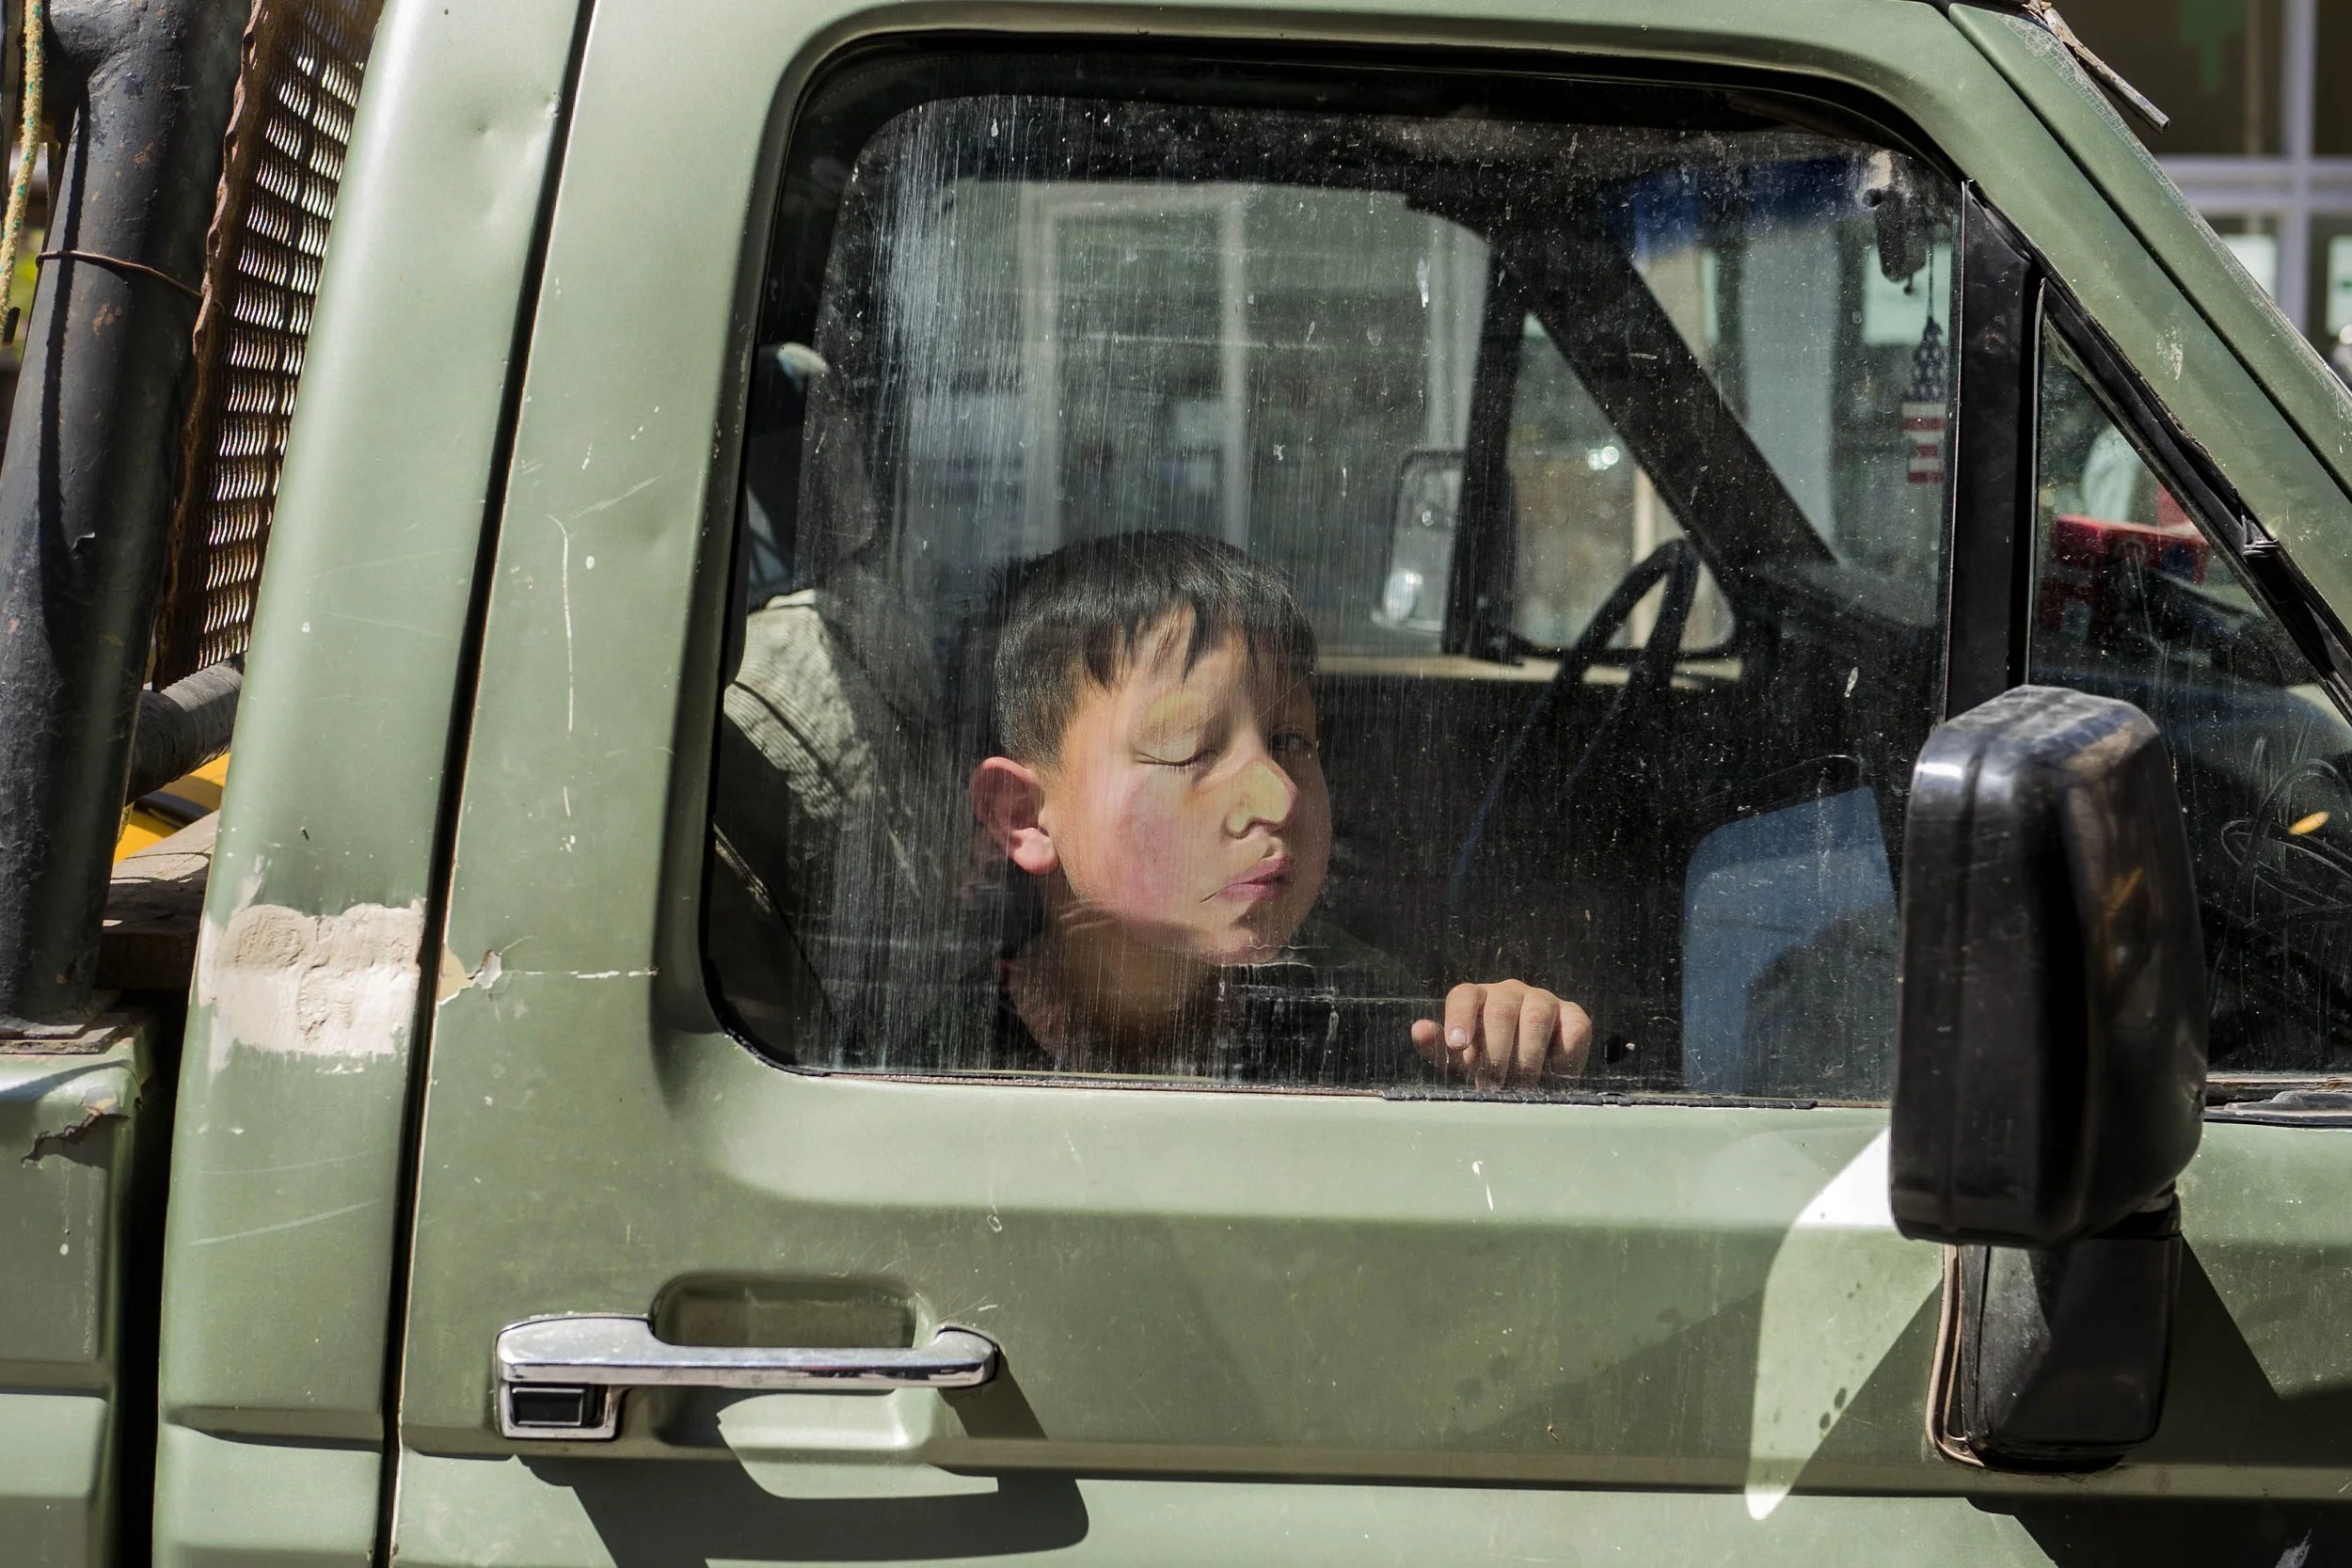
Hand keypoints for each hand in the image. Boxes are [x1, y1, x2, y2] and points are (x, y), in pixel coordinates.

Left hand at [1411, 980, 1590, 1087]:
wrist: (1534, 1071)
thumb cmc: (1488, 1062)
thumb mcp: (1460, 1061)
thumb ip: (1438, 1047)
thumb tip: (1420, 1030)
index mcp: (1478, 998)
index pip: (1463, 996)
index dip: (1458, 1017)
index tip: (1457, 1044)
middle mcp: (1510, 993)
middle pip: (1501, 1008)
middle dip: (1495, 1051)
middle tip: (1491, 1084)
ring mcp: (1544, 1001)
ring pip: (1536, 1016)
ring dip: (1527, 1056)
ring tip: (1520, 1086)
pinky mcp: (1574, 1016)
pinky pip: (1573, 1028)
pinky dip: (1563, 1055)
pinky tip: (1553, 1075)